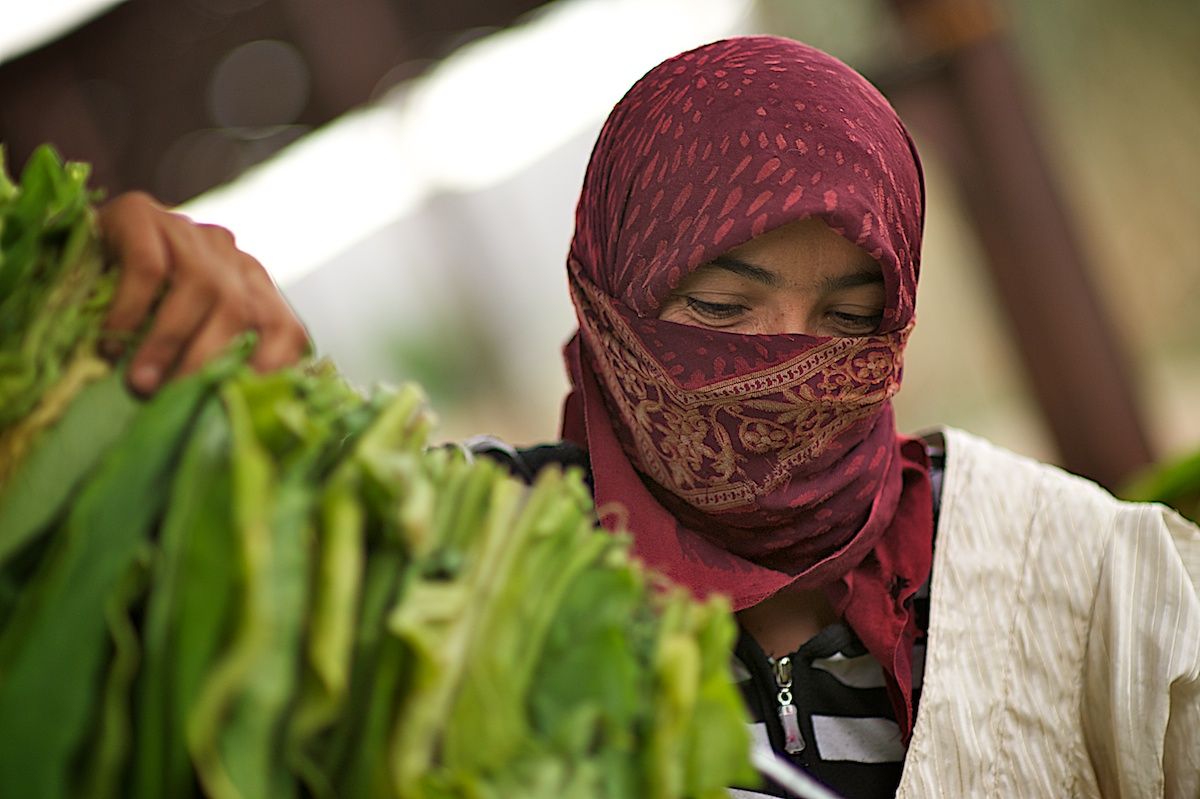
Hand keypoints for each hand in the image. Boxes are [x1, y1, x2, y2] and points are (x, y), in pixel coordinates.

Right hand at [97, 192, 309, 393]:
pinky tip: (110, 343)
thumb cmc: (144, 302)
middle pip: (240, 310)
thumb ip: (213, 358)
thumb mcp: (189, 329)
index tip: (247, 403)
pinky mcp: (142, 215)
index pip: (285, 326)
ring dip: (169, 342)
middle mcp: (229, 255)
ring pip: (201, 287)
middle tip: (177, 401)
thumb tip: (222, 418)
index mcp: (252, 285)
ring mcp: (188, 231)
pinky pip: (148, 266)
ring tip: (140, 383)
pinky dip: (131, 310)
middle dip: (208, 361)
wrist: (91, 238)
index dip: (274, 366)